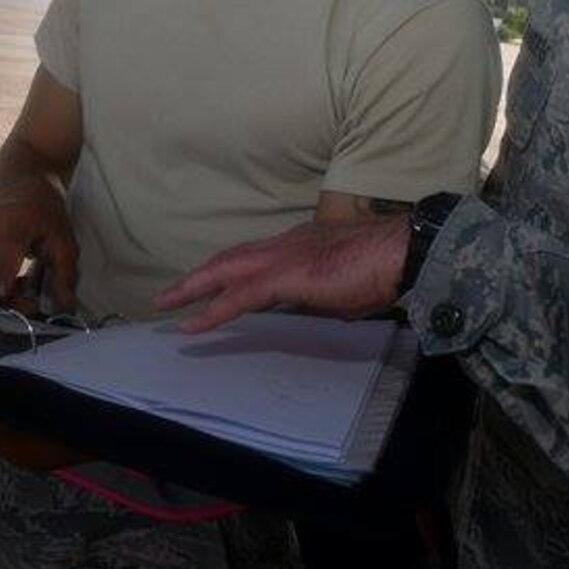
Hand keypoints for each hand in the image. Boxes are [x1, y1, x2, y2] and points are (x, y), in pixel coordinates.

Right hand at [0, 189, 78, 311]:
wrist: (23, 188)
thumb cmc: (47, 217)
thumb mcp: (65, 243)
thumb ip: (65, 276)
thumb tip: (66, 307)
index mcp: (9, 228)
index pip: (2, 279)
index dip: (17, 300)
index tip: (34, 305)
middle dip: (9, 299)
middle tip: (30, 292)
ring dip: (0, 292)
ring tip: (21, 279)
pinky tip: (8, 273)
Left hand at [154, 214, 411, 330]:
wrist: (402, 252)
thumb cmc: (384, 269)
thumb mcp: (345, 284)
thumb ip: (322, 292)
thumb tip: (316, 303)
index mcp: (301, 244)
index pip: (255, 256)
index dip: (229, 269)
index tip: (212, 283)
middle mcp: (285, 244)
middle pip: (230, 258)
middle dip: (199, 277)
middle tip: (169, 295)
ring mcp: (282, 258)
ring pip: (225, 271)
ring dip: (193, 288)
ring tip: (167, 304)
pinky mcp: (284, 277)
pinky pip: (238, 297)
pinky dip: (213, 310)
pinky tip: (193, 324)